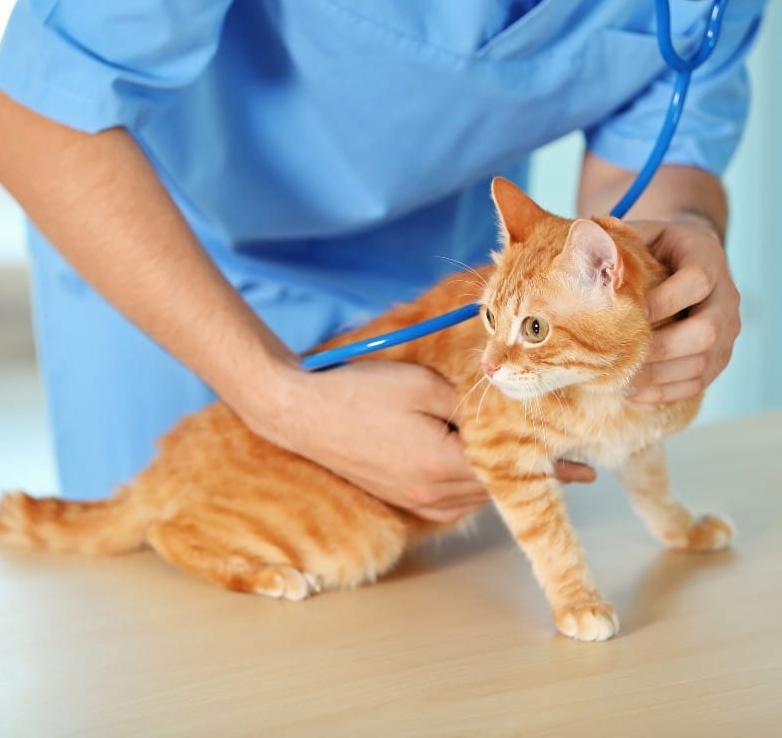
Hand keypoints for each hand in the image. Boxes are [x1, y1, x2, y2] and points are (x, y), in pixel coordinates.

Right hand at [259, 361, 593, 522]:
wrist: (301, 412)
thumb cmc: (363, 391)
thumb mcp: (425, 386)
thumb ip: (472, 403)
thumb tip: (512, 412)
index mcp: (444, 467)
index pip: (512, 470)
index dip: (552, 467)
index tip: (586, 467)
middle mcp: (433, 495)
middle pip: (494, 486)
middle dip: (521, 466)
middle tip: (551, 443)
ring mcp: (414, 501)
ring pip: (473, 494)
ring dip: (491, 473)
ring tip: (508, 446)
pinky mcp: (400, 498)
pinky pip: (449, 497)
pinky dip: (466, 479)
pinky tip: (463, 452)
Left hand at [627, 219, 739, 402]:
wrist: (691, 261)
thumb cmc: (659, 247)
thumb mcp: (645, 233)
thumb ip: (621, 238)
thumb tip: (585, 236)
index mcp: (707, 259)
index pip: (696, 281)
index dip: (662, 300)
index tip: (623, 312)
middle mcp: (726, 297)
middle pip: (706, 330)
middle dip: (660, 347)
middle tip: (620, 355)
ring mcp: (727, 332)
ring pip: (702, 362)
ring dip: (658, 376)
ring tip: (619, 379)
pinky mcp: (719, 358)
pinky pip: (698, 382)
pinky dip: (664, 391)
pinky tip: (631, 391)